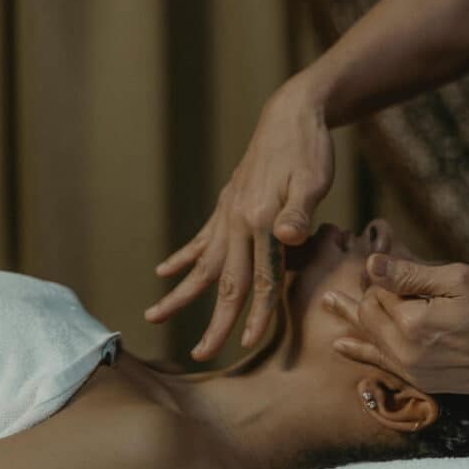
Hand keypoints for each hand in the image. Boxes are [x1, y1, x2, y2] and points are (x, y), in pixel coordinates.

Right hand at [145, 81, 334, 359]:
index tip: (246, 344)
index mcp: (261, 221)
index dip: (257, 313)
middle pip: (225, 281)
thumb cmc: (310, 149)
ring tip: (155, 316)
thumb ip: (299, 212)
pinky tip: (164, 272)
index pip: (261, 279)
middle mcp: (238, 221)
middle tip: (201, 354)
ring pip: (203, 263)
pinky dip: (183, 258)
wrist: (291, 114)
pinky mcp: (228, 204)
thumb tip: (288, 239)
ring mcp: (229, 213)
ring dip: (182, 293)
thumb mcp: (314, 179)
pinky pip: (202, 239)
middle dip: (215, 320)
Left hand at [325, 255, 468, 393]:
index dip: (382, 277)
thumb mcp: (458, 280)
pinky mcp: (423, 382)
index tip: (391, 262)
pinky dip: (361, 352)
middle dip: (361, 296)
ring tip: (329, 303)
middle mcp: (405, 352)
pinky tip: (343, 346)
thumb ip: (411, 273)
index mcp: (411, 323)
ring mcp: (413, 372)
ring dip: (351, 320)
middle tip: (347, 273)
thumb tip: (371, 264)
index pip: (377, 294)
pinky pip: (382, 364)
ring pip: (370, 340)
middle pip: (368, 317)